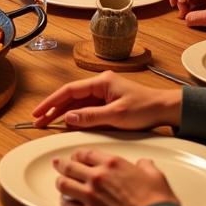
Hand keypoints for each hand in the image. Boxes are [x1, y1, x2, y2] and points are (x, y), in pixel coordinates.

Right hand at [31, 71, 181, 130]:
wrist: (167, 109)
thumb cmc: (146, 109)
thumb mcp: (117, 115)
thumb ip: (91, 117)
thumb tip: (69, 118)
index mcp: (101, 82)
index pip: (69, 91)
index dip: (52, 101)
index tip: (39, 111)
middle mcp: (100, 85)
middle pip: (70, 96)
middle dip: (53, 108)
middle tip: (38, 120)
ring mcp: (104, 93)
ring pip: (77, 103)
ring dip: (63, 113)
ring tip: (47, 123)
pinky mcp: (109, 102)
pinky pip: (87, 109)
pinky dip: (76, 116)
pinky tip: (68, 124)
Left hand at [54, 148, 178, 205]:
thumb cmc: (157, 202)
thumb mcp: (155, 175)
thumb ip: (145, 166)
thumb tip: (144, 164)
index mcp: (112, 164)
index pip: (86, 154)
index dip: (78, 155)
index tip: (76, 157)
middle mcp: (97, 177)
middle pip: (69, 166)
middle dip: (61, 164)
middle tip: (57, 164)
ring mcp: (91, 196)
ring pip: (64, 185)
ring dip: (61, 183)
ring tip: (61, 183)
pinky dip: (66, 204)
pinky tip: (67, 204)